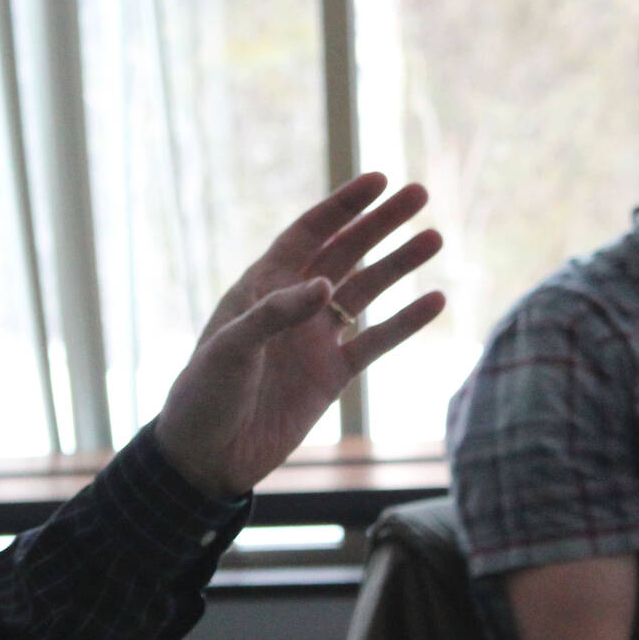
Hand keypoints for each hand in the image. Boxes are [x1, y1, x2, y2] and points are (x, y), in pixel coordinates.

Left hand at [154, 173, 444, 498]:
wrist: (207, 458)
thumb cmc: (203, 395)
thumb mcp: (229, 349)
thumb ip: (275, 314)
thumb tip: (327, 286)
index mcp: (261, 287)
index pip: (308, 234)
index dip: (343, 206)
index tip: (378, 181)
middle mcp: (293, 305)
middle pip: (345, 253)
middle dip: (380, 223)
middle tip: (419, 194)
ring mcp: (315, 340)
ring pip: (366, 292)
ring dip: (398, 265)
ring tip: (433, 239)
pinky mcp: (332, 376)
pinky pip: (375, 342)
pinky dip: (404, 322)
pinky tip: (435, 301)